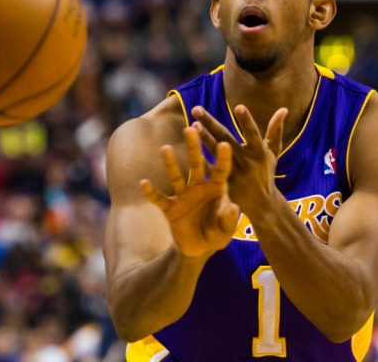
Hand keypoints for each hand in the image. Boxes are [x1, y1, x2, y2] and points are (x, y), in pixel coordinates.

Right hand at [140, 127, 239, 258]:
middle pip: (196, 164)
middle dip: (194, 147)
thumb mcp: (225, 231)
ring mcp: (183, 196)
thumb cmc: (216, 234)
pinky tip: (143, 183)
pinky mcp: (170, 208)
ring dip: (171, 163)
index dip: (223, 158)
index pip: (221, 170)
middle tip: (190, 129)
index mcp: (216, 189)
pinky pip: (160, 199)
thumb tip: (234, 207)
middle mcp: (199, 187)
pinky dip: (151, 192)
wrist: (198, 248)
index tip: (224, 144)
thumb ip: (229, 220)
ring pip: (176, 176)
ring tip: (165, 149)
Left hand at [191, 105, 286, 214]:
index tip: (239, 106)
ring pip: (215, 153)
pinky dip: (200, 159)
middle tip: (196, 109)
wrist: (262, 205)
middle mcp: (247, 163)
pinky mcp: (224, 185)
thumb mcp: (273, 153)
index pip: (253, 134)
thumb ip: (275, 131)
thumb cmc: (266, 172)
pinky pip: (209, 170)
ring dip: (203, 138)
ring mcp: (234, 174)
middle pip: (225, 139)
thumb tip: (284, 109)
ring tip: (192, 125)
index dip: (247, 121)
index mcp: (259, 152)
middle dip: (210, 123)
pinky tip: (188, 148)